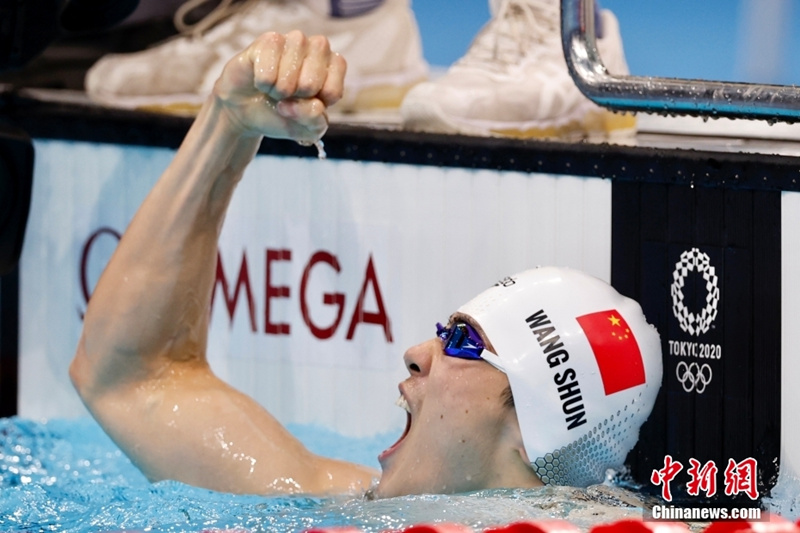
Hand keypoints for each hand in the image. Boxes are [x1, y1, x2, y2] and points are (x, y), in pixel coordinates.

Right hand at [213, 30, 345, 142]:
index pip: (332, 92)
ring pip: (289, 73)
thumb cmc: (283, 114)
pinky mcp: (269, 40)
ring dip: (279, 90)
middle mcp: (318, 48)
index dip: (314, 106)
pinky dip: (263, 83)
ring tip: (276, 88)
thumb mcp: (305, 129)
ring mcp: (294, 40)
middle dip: (295, 99)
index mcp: (335, 67)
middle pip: (311, 83)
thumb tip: (312, 104)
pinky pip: (267, 69)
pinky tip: (262, 80)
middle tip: (289, 95)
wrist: (247, 110)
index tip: (306, 103)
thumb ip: (315, 121)